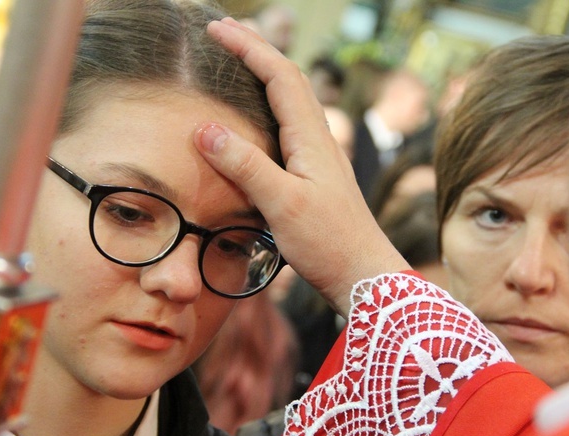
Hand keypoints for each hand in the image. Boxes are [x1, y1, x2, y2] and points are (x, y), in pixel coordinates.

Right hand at [197, 18, 409, 315]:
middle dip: (257, 50)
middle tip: (223, 32)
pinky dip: (270, 106)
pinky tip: (259, 118)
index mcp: (311, 138)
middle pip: (289, 80)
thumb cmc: (329, 243)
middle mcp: (319, 139)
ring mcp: (319, 156)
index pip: (280, 76)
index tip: (217, 29)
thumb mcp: (283, 204)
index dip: (250, 47)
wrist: (364, 274)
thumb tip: (205, 128)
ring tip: (238, 61)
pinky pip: (291, 125)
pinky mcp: (315, 175)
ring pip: (292, 100)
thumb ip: (246, 166)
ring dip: (265, 74)